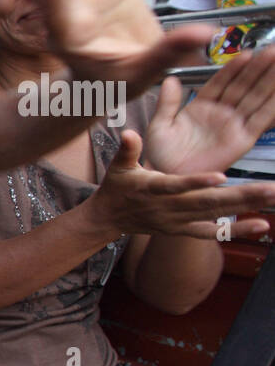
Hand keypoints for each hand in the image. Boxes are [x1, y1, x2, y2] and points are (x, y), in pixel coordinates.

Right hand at [87, 130, 274, 238]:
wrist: (108, 219)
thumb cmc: (117, 187)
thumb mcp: (117, 166)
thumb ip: (127, 149)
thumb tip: (129, 133)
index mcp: (152, 189)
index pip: (175, 186)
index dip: (196, 182)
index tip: (221, 177)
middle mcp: (168, 208)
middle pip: (207, 203)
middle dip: (242, 196)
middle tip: (272, 189)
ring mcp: (177, 221)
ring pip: (215, 215)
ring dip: (247, 207)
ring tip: (274, 197)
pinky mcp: (183, 229)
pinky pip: (212, 232)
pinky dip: (237, 230)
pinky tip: (262, 226)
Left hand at [145, 50, 274, 173]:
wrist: (167, 178)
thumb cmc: (161, 156)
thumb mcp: (161, 125)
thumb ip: (168, 102)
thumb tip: (169, 79)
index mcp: (201, 108)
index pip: (221, 82)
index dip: (234, 68)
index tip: (246, 52)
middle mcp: (220, 114)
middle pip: (243, 86)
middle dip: (258, 67)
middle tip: (273, 50)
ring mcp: (233, 126)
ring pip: (255, 98)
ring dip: (269, 80)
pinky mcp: (242, 140)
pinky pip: (261, 120)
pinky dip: (272, 105)